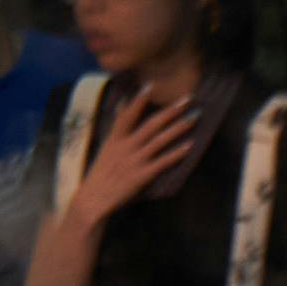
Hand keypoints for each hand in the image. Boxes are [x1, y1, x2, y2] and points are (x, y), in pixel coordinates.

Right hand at [67, 79, 204, 223]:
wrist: (93, 200)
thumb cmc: (100, 175)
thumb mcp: (104, 149)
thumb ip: (116, 129)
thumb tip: (121, 106)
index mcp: (114, 140)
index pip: (127, 116)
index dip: (138, 101)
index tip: (151, 86)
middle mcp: (125, 147)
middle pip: (150, 125)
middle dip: (170, 111)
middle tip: (187, 99)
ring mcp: (134, 161)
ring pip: (160, 140)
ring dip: (178, 128)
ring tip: (194, 118)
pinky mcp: (142, 175)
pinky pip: (163, 162)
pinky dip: (176, 153)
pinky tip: (189, 146)